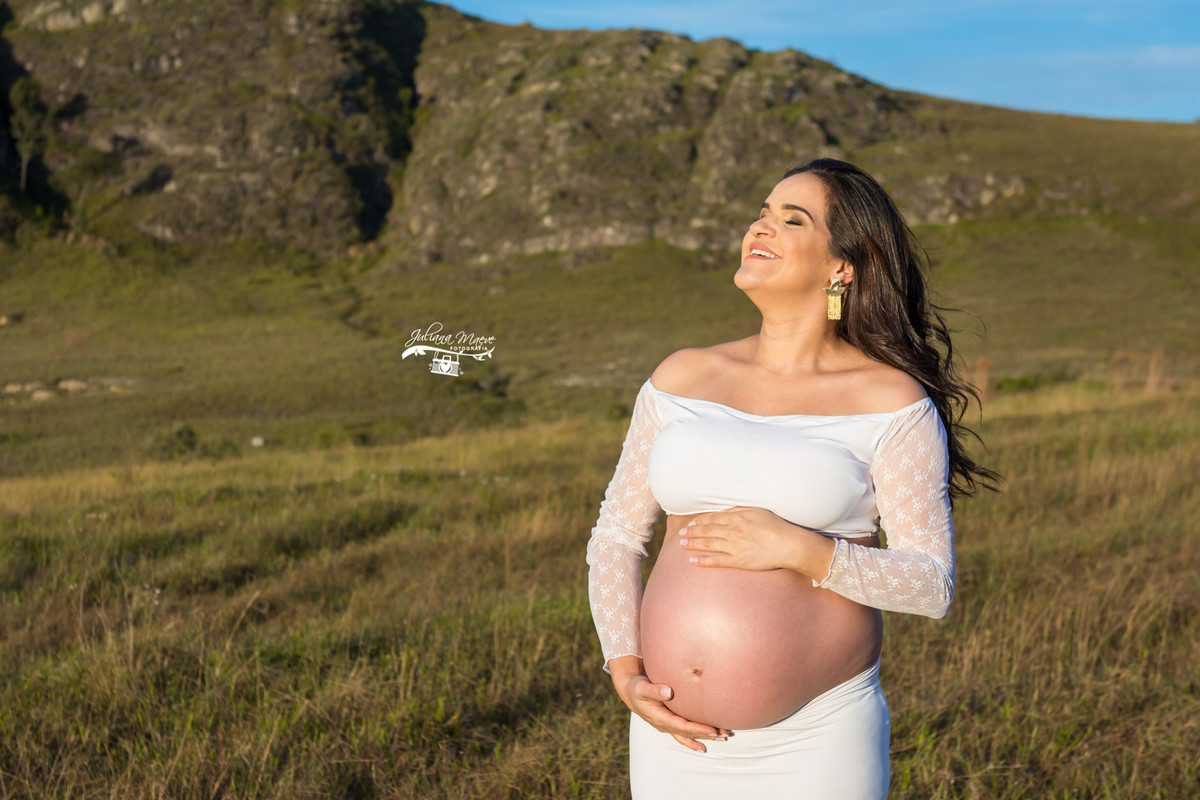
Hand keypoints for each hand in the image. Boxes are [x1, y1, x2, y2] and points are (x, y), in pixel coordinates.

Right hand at [609, 658, 729, 752]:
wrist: (630, 693)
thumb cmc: (637, 688)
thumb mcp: (642, 687)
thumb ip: (655, 690)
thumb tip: (668, 691)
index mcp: (659, 718)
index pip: (682, 726)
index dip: (698, 729)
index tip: (713, 729)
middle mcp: (664, 725)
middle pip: (688, 734)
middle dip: (706, 735)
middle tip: (724, 735)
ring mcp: (667, 725)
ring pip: (687, 735)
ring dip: (704, 737)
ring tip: (722, 738)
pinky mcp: (670, 722)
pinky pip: (684, 733)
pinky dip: (695, 738)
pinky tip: (706, 742)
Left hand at [679, 507, 831, 573]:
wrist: (788, 545)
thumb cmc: (776, 526)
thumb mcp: (758, 511)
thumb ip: (739, 510)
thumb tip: (723, 511)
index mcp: (737, 518)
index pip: (712, 518)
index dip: (699, 521)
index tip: (690, 523)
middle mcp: (733, 531)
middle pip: (707, 530)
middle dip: (692, 532)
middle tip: (680, 533)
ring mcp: (734, 546)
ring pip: (708, 544)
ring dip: (693, 544)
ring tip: (682, 544)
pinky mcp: (738, 561)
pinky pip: (717, 561)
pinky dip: (703, 561)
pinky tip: (692, 561)